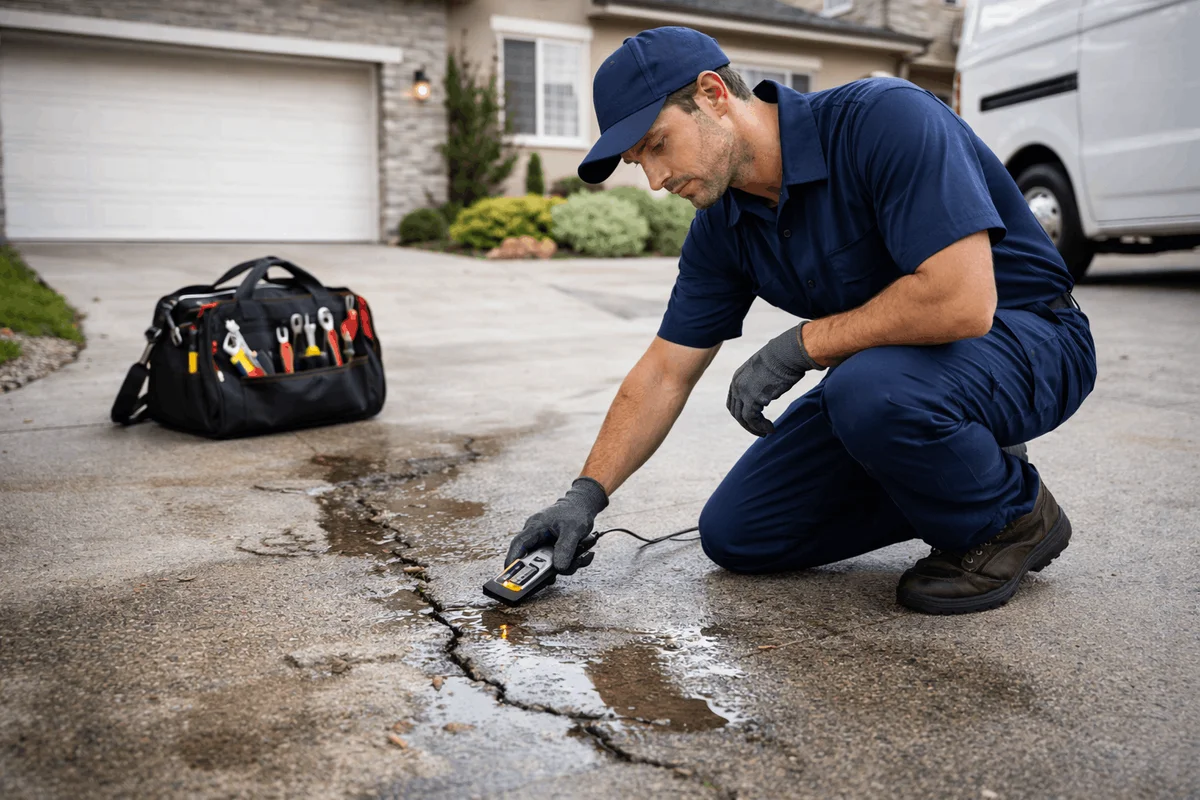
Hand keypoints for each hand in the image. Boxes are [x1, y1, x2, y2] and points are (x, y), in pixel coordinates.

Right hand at [505, 477, 608, 573]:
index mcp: (535, 527)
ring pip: (546, 562)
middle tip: (552, 578)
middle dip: (544, 570)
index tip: (512, 574)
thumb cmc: (575, 513)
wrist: (582, 505)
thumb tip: (559, 568)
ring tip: (579, 559)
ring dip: (562, 566)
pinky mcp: (551, 548)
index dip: (513, 560)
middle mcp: (536, 536)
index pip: (519, 544)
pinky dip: (569, 562)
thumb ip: (566, 548)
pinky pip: (556, 560)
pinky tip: (581, 556)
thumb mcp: (573, 530)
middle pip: (532, 559)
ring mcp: (543, 542)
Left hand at [727, 322, 824, 436]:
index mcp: (738, 377)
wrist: (787, 353)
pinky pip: (753, 419)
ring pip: (743, 418)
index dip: (741, 413)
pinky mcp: (752, 399)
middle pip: (736, 412)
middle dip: (747, 424)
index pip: (733, 401)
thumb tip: (767, 392)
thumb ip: (760, 381)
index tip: (752, 421)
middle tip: (760, 431)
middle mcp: (736, 385)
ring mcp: (742, 392)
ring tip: (767, 432)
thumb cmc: (782, 358)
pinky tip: (772, 428)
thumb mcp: (765, 369)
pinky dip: (761, 427)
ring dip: (755, 428)